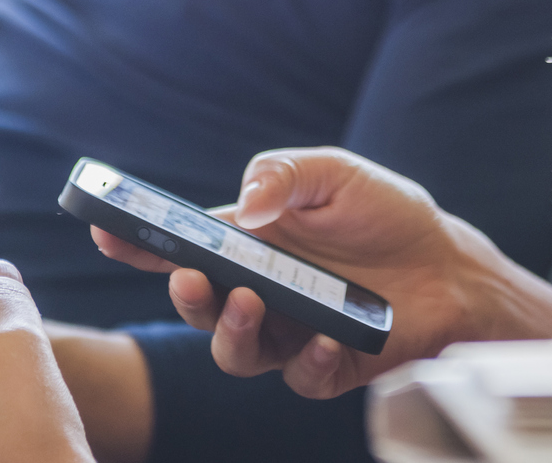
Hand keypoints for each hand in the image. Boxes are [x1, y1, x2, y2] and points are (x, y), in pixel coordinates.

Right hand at [92, 147, 551, 398]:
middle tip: (194, 279)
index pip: (178, 245)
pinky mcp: (327, 367)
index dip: (135, 240)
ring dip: (231, 333)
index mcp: (246, 243)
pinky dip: (309, 361)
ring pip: (235, 353)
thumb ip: (282, 175)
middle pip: (198, 307)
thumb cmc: (384, 214)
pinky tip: (327, 340)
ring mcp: (289, 333)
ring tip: (253, 305)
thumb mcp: (334, 172)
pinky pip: (300, 379)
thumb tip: (243, 206)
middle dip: (185, 297)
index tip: (103, 226)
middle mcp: (258, 292)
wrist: (449, 265)